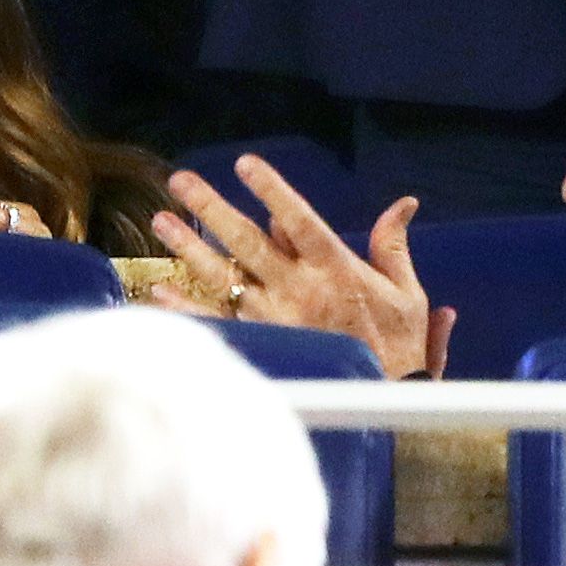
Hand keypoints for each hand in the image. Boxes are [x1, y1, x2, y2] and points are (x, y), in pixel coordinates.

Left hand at [148, 159, 453, 380]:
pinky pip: (216, 322)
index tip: (245, 164)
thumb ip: (393, 245)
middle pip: (247, 241)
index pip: (297, 219)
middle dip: (212, 208)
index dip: (271, 190)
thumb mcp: (405, 292)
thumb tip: (404, 203)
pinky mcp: (263, 344)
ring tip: (161, 221)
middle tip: (180, 182)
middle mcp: (298, 288)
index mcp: (335, 267)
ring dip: (189, 248)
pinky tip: (160, 291)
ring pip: (224, 276)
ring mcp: (274, 318)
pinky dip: (187, 308)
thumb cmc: (397, 346)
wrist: (383, 401)